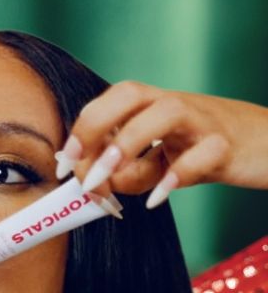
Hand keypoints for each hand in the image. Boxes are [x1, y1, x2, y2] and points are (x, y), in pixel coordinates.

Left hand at [54, 81, 267, 206]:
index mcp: (151, 104)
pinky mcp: (228, 145)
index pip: (107, 102)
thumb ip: (127, 170)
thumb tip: (92, 187)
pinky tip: (158, 198)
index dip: (81, 130)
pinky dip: (177, 176)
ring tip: (108, 181)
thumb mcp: (158, 160)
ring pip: (164, 113)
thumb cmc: (202, 150)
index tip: (64, 166)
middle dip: (95, 129)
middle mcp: (173, 104)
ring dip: (127, 145)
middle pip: (128, 93)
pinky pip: (203, 154)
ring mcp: (202, 121)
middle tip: (81, 173)